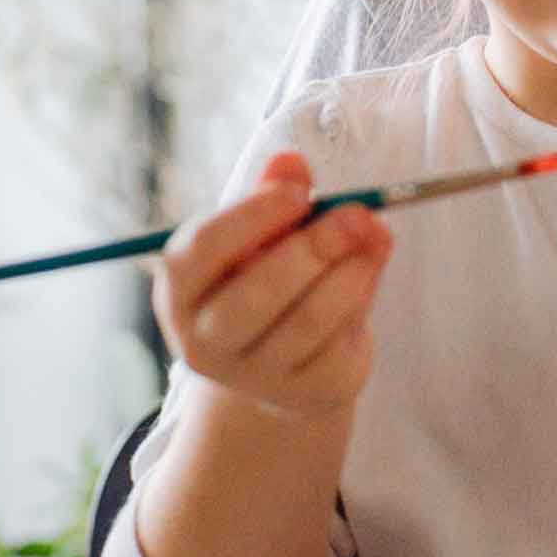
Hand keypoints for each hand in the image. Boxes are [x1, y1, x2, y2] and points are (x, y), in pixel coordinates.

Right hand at [150, 151, 392, 419]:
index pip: (203, 249)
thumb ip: (275, 197)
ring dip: (349, 273)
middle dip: (314, 247)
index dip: (252, 216)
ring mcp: (253, 375)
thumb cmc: (265, 278)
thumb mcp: (264, 233)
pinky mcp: (304, 394)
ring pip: (306, 322)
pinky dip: (360, 302)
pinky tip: (367, 275)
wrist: (283, 362)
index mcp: (180, 289)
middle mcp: (204, 341)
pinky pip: (338, 346)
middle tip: (359, 213)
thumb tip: (290, 163)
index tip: (300, 192)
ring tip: (375, 235)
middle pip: (255, 294)